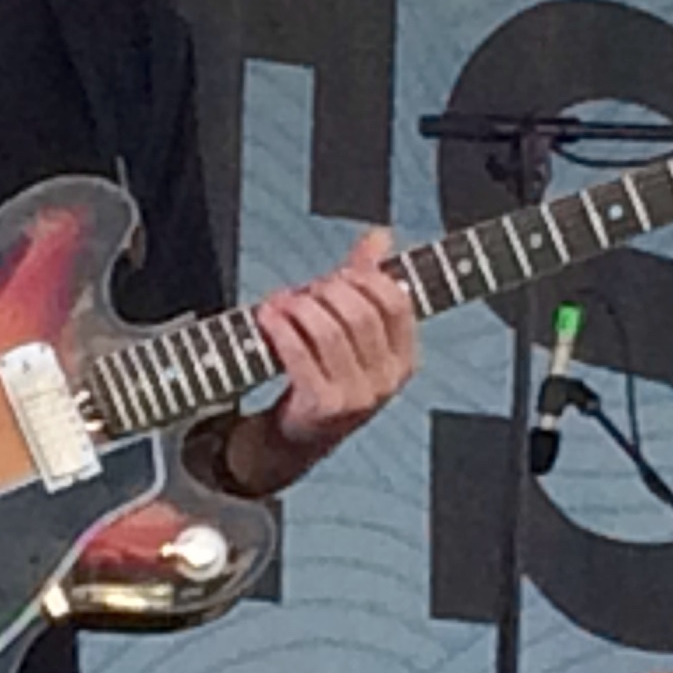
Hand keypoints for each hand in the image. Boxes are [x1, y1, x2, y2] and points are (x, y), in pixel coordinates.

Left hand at [251, 230, 415, 458]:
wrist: (299, 437)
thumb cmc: (328, 375)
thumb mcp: (353, 333)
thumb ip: (366, 282)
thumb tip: (380, 236)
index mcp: (405, 360)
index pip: (396, 301)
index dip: (365, 276)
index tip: (339, 273)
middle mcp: (387, 381)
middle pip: (360, 312)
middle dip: (327, 291)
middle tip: (306, 289)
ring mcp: (356, 397)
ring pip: (328, 330)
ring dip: (299, 307)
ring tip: (281, 302)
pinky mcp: (322, 407)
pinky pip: (299, 354)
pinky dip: (280, 328)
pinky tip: (267, 316)